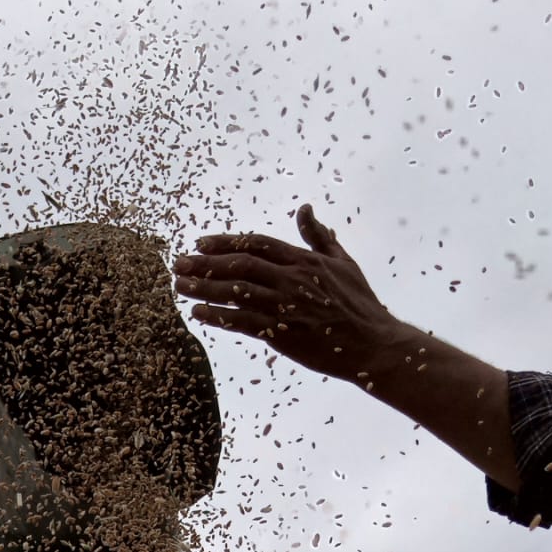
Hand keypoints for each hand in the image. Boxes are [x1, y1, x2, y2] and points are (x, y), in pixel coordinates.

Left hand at [174, 205, 411, 382]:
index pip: (256, 244)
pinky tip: (198, 314)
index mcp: (304, 260)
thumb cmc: (359, 304)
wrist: (372, 343)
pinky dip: (218, 317)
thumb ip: (319, 236)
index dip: (226, 241)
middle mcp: (291, 279)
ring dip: (204, 288)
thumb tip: (305, 208)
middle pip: (239, 265)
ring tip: (180, 286)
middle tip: (179, 263)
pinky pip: (242, 322)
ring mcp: (285, 306)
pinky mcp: (282, 334)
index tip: (201, 243)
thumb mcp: (343, 261)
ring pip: (235, 292)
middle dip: (205, 263)